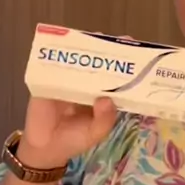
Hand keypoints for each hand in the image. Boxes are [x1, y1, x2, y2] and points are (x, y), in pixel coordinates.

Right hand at [18, 32, 134, 168]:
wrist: (45, 147)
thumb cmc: (74, 140)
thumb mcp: (95, 133)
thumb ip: (104, 120)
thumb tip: (107, 99)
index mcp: (102, 95)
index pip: (117, 77)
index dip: (127, 65)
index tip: (138, 54)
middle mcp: (87, 84)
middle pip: (100, 63)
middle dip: (110, 50)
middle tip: (122, 40)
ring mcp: (68, 80)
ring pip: (80, 60)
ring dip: (88, 47)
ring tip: (99, 36)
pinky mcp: (49, 80)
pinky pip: (56, 65)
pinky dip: (62, 55)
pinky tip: (69, 47)